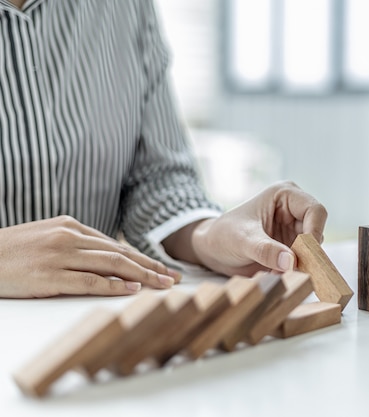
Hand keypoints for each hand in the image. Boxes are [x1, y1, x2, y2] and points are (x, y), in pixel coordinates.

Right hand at [0, 216, 180, 297]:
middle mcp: (69, 237)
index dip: (142, 257)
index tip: (163, 268)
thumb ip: (75, 244)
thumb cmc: (12, 251)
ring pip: (111, 264)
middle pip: (120, 253)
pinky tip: (132, 289)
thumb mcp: (46, 238)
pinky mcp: (49, 274)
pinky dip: (113, 285)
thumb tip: (106, 259)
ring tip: (163, 284)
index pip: (116, 244)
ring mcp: (60, 255)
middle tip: (174, 277)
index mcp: (71, 226)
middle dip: (151, 266)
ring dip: (141, 275)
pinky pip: (89, 280)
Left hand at [174, 181, 326, 276]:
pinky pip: (303, 262)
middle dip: (307, 253)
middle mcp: (294, 210)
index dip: (315, 231)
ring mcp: (294, 230)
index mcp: (284, 195)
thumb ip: (266, 250)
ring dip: (299, 265)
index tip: (305, 254)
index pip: (314, 210)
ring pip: (312, 250)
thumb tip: (291, 261)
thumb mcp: (242, 241)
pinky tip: (275, 274)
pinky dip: (293, 271)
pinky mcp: (292, 248)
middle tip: (292, 270)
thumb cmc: (223, 235)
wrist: (212, 250)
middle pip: (317, 231)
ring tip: (276, 272)